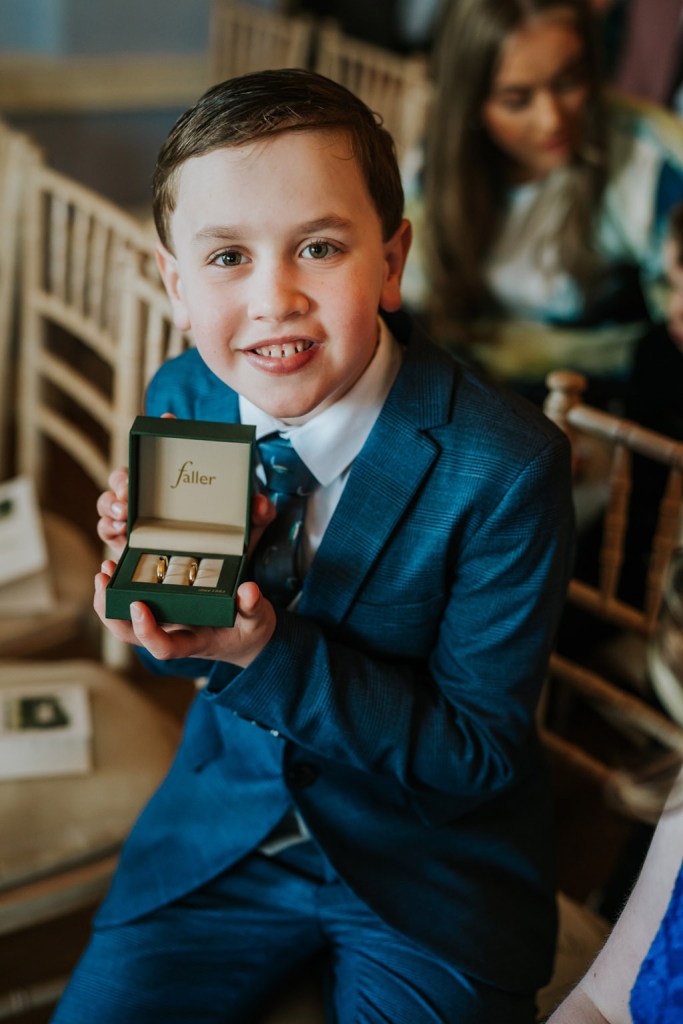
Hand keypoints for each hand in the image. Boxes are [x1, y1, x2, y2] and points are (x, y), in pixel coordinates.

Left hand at [93, 480, 277, 666]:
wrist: (245, 640)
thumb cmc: (250, 630)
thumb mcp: (259, 620)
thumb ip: (253, 607)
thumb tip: (248, 591)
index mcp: (194, 643)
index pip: (163, 647)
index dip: (147, 631)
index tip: (138, 605)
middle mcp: (173, 636)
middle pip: (131, 636)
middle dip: (111, 612)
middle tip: (104, 579)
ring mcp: (165, 625)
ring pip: (125, 623)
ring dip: (109, 599)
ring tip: (104, 570)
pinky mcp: (163, 611)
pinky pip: (133, 605)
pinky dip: (120, 589)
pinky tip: (115, 567)